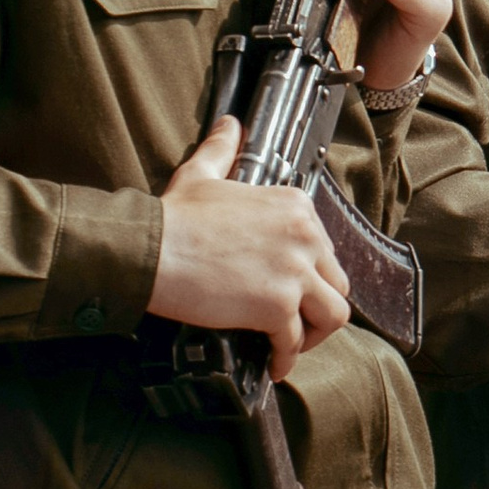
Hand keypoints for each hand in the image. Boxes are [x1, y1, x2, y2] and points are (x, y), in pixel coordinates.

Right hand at [150, 117, 351, 380]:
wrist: (151, 248)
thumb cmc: (173, 218)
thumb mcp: (202, 174)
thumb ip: (221, 150)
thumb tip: (229, 125)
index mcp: (295, 207)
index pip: (325, 249)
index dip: (312, 275)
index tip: (295, 291)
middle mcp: (304, 236)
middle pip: (337, 282)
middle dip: (319, 308)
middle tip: (297, 324)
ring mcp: (294, 271)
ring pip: (334, 314)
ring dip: (315, 336)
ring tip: (291, 346)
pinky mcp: (277, 305)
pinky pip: (296, 341)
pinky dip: (286, 357)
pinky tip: (272, 363)